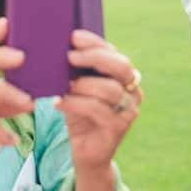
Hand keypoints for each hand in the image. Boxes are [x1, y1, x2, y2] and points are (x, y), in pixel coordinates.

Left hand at [55, 29, 141, 180]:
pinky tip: (58, 102)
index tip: (73, 36)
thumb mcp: (78, 90)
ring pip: (109, 89)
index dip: (95, 43)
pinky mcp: (119, 128)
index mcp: (125, 77)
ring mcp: (129, 110)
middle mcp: (133, 91)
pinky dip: (75, 103)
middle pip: (121, 66)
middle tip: (69, 56)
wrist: (85, 154)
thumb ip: (77, 72)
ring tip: (62, 84)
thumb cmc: (80, 117)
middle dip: (94, 58)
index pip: (115, 53)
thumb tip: (57, 48)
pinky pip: (97, 110)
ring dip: (82, 84)